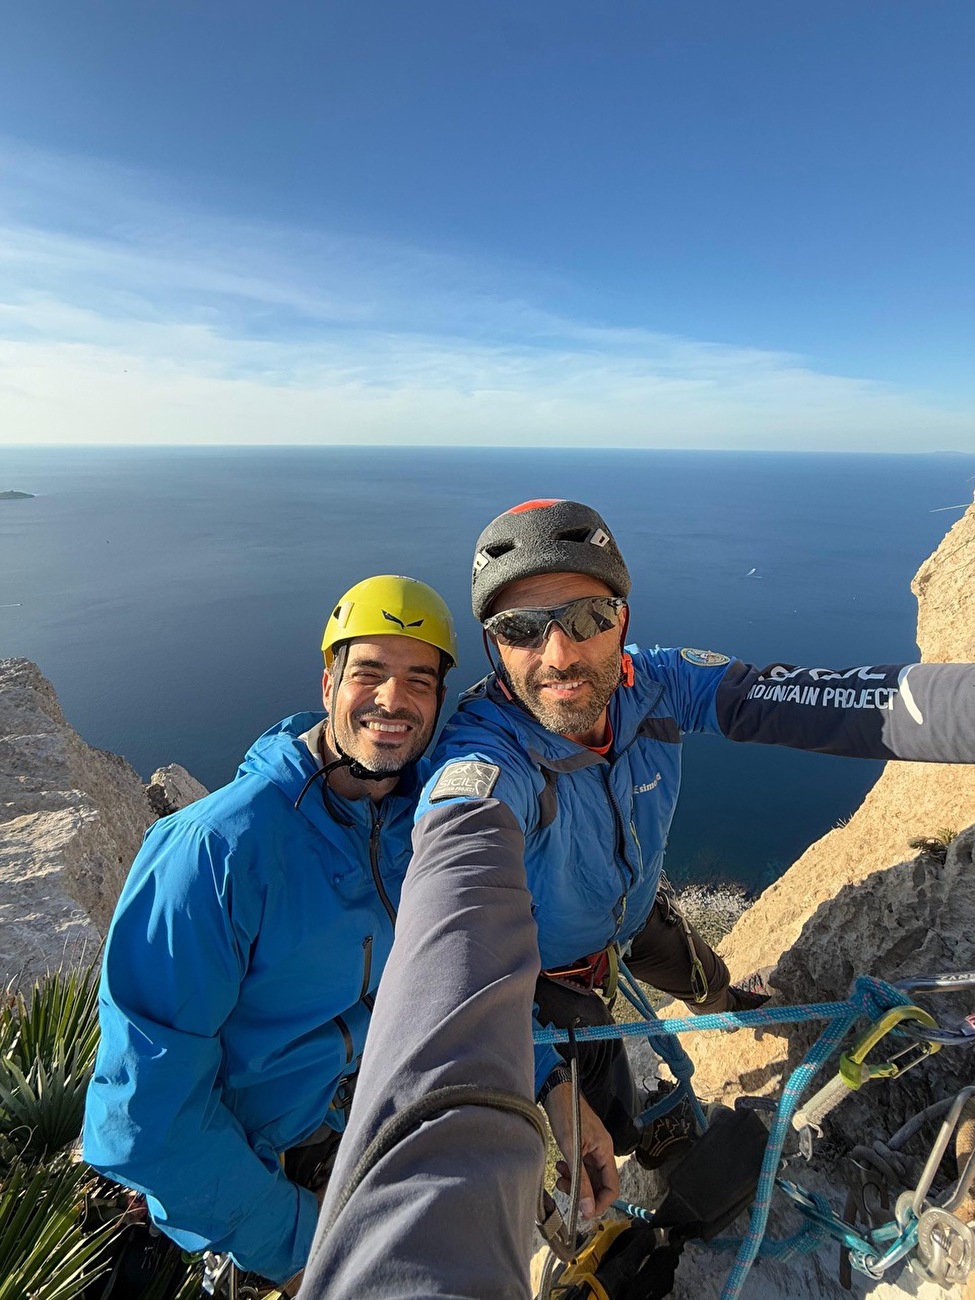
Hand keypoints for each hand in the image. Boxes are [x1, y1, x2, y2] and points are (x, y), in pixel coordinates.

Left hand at [543, 1081, 618, 1218]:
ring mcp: (592, 1149)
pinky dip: (571, 1172)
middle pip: (599, 1184)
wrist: (556, 1090)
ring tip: (560, 1175)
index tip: (584, 1212)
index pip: (612, 1187)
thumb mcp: (571, 1149)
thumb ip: (580, 1180)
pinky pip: (580, 1167)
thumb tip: (588, 1209)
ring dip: (575, 1182)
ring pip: (588, 1177)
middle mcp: (602, 1152)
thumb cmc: (566, 1113)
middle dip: (583, 1191)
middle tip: (565, 1188)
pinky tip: (560, 1166)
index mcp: (605, 1151)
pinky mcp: (582, 1146)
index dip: (600, 1203)